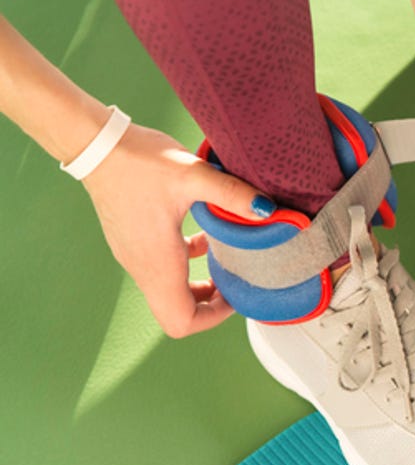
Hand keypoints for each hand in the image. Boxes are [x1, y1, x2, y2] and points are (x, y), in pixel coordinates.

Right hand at [82, 124, 272, 337]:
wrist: (94, 143)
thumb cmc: (138, 161)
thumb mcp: (193, 175)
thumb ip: (232, 194)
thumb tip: (269, 210)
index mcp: (157, 263)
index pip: (181, 321)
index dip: (212, 318)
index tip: (235, 296)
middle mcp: (142, 266)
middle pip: (177, 313)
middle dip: (209, 305)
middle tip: (235, 282)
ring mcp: (135, 255)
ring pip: (170, 291)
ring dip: (199, 285)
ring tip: (226, 261)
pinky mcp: (133, 240)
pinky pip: (162, 267)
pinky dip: (187, 263)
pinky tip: (205, 236)